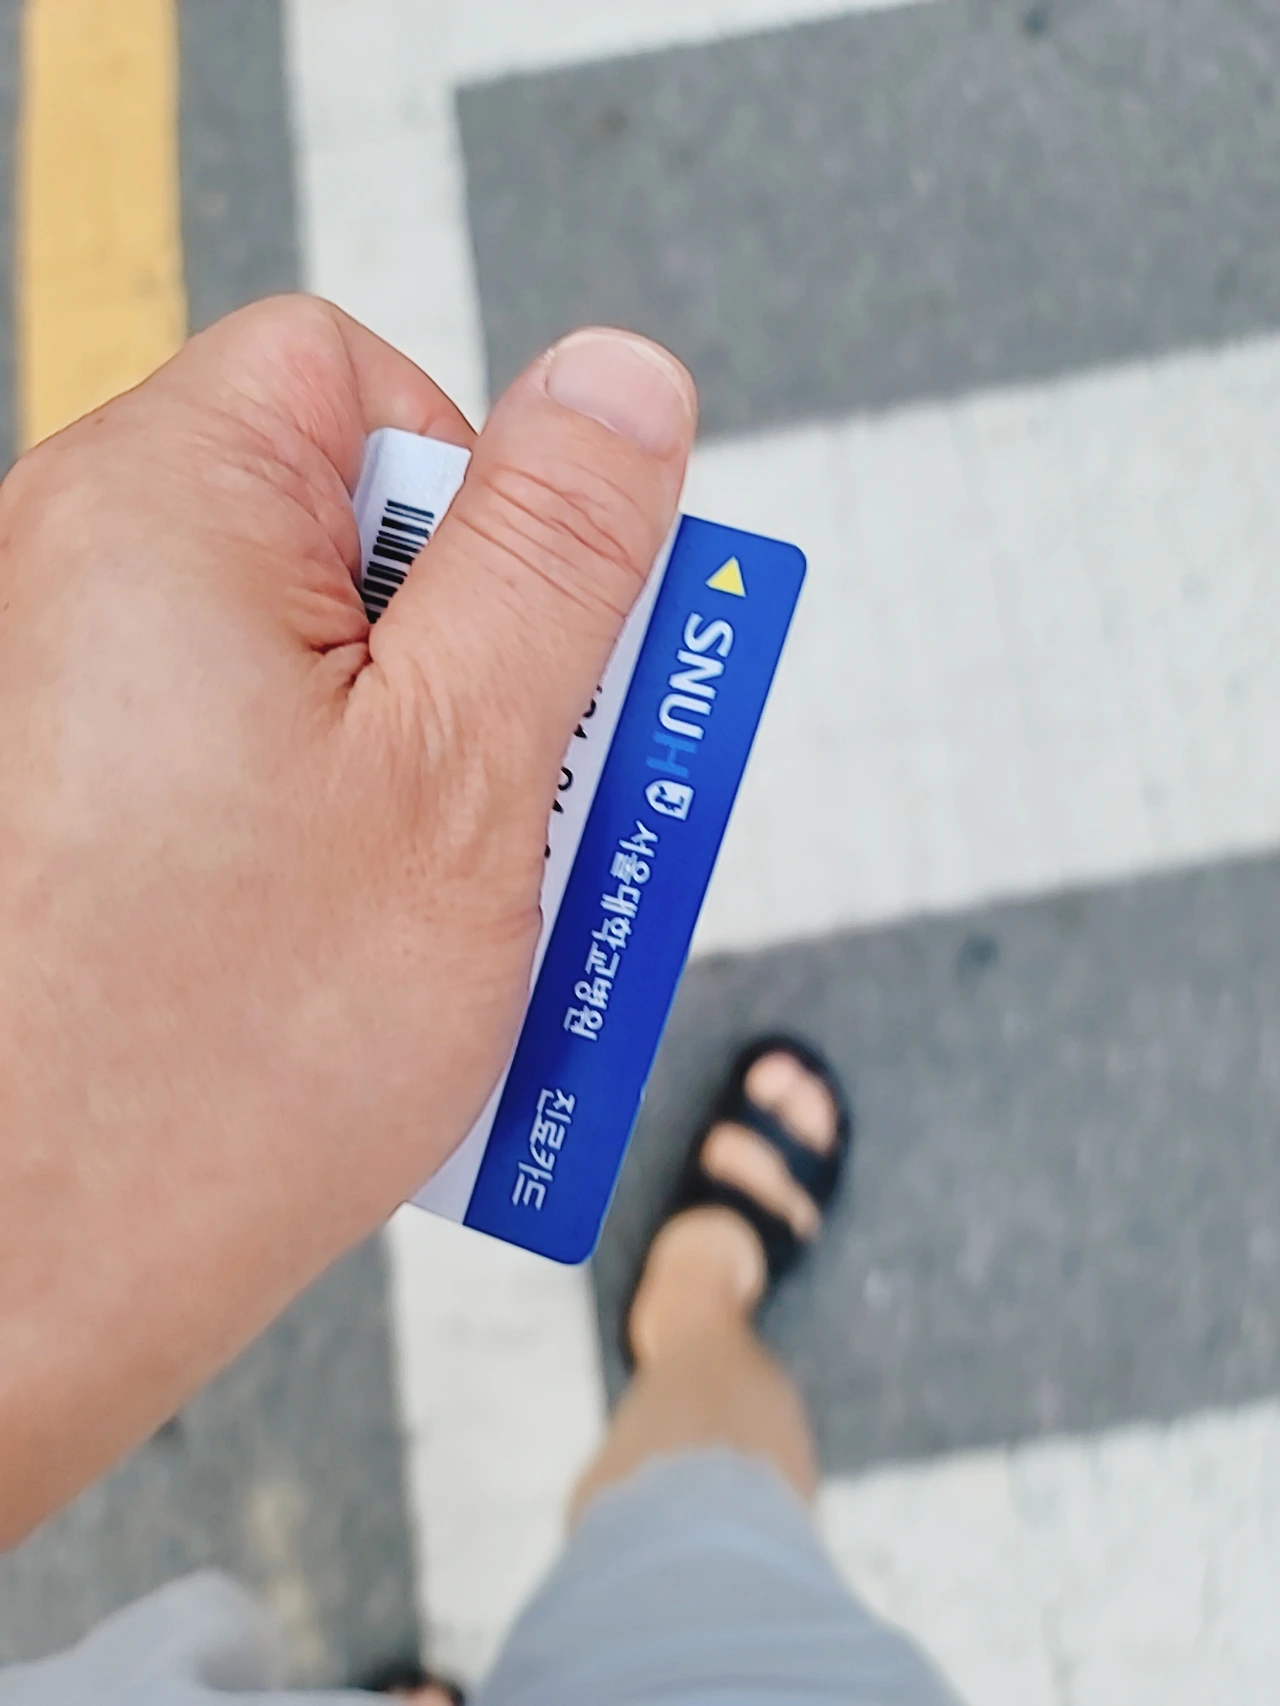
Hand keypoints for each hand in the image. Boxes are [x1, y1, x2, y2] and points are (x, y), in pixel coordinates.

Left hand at [0, 296, 695, 1540]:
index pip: (347, 379)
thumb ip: (557, 553)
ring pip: (292, 672)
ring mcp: (46, 701)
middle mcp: (65, 577)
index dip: (474, 495)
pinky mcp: (49, 807)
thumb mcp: (468, 770)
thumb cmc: (232, 1051)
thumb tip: (623, 377)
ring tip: (443, 919)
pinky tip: (351, 961)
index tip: (518, 656)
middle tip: (515, 813)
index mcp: (160, 512)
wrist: (16, 1290)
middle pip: (327, 536)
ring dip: (408, 773)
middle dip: (463, 663)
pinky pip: (224, 769)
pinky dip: (317, 836)